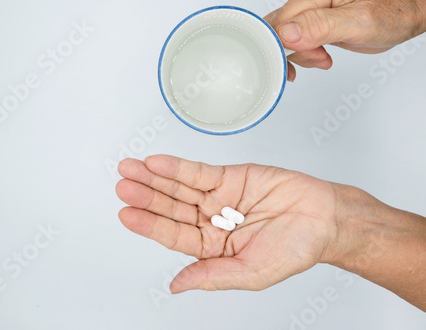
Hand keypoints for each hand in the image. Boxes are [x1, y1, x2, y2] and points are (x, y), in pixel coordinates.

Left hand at [116, 155, 338, 292]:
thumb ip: (212, 276)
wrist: (325, 218)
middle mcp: (210, 221)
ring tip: (131, 169)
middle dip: (146, 197)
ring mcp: (218, 197)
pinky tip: (157, 163)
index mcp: (212, 248)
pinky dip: (177, 167)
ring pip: (179, 187)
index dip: (149, 225)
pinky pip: (198, 171)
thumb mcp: (252, 272)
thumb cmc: (296, 248)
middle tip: (123, 187)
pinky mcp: (229, 176)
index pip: (173, 235)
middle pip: (171, 208)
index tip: (127, 214)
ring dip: (154, 178)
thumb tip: (177, 285)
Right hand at [265, 0, 425, 80]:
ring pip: (283, 37)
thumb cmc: (390, 13)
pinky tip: (320, 55)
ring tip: (324, 57)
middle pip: (278, 28)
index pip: (282, 20)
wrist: (404, 14)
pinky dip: (303, 53)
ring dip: (301, 54)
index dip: (286, 44)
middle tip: (319, 58)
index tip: (304, 58)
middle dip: (294, 51)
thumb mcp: (358, 23)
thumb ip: (319, 27)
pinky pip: (292, 39)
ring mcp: (308, 5)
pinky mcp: (310, 18)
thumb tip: (286, 33)